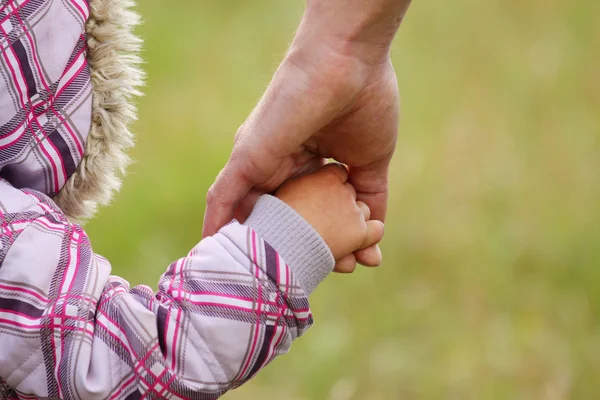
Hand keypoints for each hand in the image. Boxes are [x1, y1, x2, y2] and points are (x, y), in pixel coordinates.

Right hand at [203, 0, 411, 271]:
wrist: (343, 64)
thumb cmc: (287, 106)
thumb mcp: (249, 155)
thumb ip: (226, 194)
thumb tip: (206, 239)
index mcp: (269, 168)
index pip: (268, 217)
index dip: (270, 245)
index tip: (273, 274)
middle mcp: (302, 171)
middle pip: (306, 222)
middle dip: (312, 250)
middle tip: (319, 272)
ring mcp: (336, 169)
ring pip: (338, 219)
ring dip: (343, 245)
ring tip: (348, 265)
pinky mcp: (368, 164)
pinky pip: (370, 205)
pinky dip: (372, 230)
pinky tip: (372, 255)